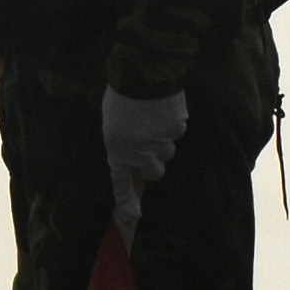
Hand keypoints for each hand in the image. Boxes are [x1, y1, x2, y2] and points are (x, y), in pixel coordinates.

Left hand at [103, 87, 189, 248]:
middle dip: (153, 162)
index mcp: (117, 149)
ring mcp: (161, 141)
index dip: (126, 202)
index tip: (131, 218)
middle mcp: (140, 150)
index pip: (122, 182)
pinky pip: (177, 132)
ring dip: (162, 141)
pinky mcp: (178, 129)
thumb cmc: (121, 96)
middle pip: (155, 172)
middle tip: (147, 144)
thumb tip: (135, 156)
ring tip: (152, 118)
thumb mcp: (112, 122)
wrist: (142, 72)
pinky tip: (163, 108)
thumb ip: (122, 143)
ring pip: (167, 151)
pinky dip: (172, 124)